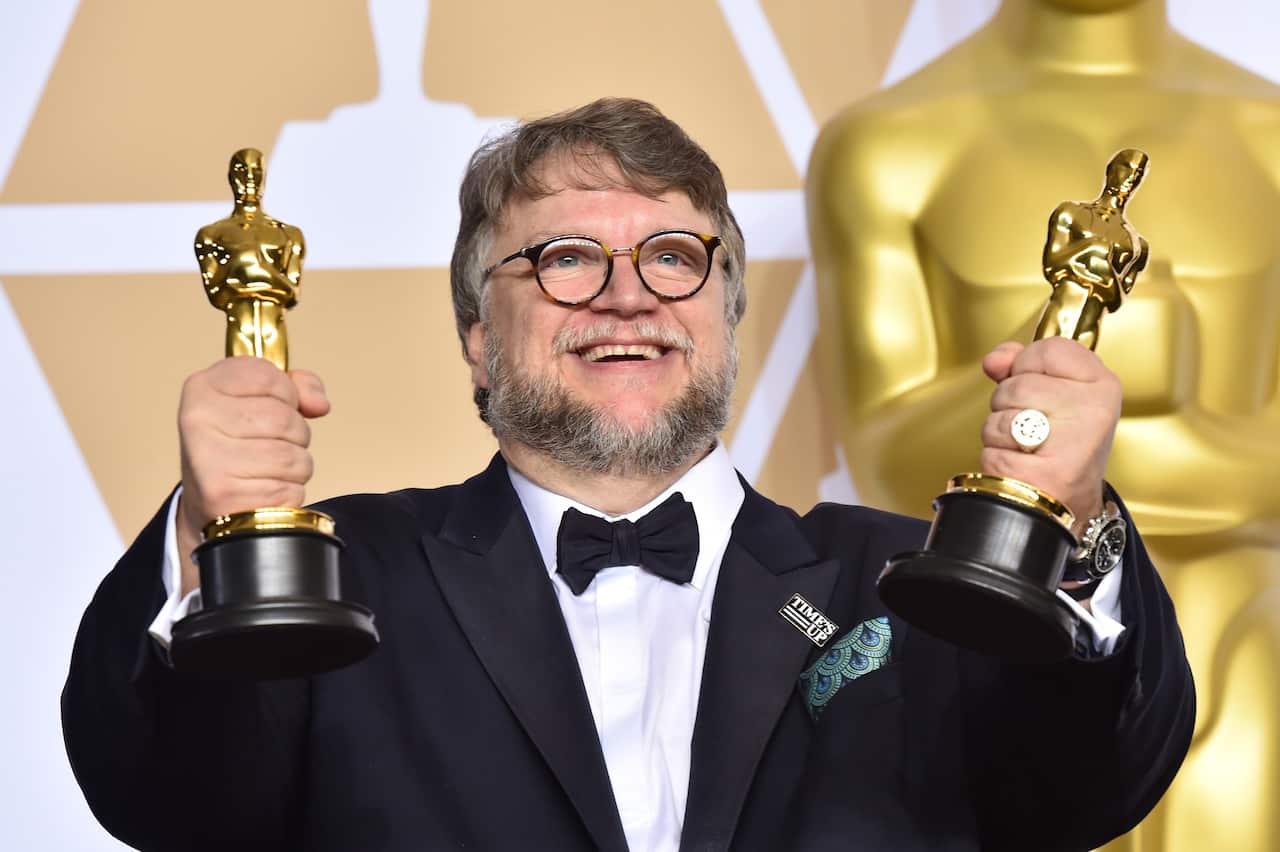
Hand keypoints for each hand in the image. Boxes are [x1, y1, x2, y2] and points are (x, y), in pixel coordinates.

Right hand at [174, 357, 329, 594]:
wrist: (209, 503)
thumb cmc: (239, 446)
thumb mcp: (258, 402)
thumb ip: (296, 387)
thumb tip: (318, 404)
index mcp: (203, 387)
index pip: (268, 377)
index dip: (287, 394)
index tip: (273, 406)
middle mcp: (200, 420)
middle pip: (284, 419)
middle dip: (296, 434)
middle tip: (272, 444)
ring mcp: (209, 459)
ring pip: (292, 457)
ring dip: (296, 467)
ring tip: (268, 469)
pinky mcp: (224, 496)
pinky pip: (288, 489)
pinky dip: (289, 493)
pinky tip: (264, 490)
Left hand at [979, 338, 1120, 533]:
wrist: (1067, 502)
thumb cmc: (1060, 446)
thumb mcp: (1052, 394)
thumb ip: (1022, 365)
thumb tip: (995, 359)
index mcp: (1102, 383)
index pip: (1048, 348)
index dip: (1028, 366)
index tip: (1042, 389)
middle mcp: (1093, 410)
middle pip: (1016, 383)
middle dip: (1008, 405)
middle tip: (1035, 427)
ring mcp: (1074, 442)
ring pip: (999, 417)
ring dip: (999, 434)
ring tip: (1028, 447)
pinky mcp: (1048, 473)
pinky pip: (993, 451)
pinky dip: (998, 461)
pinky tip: (1024, 467)